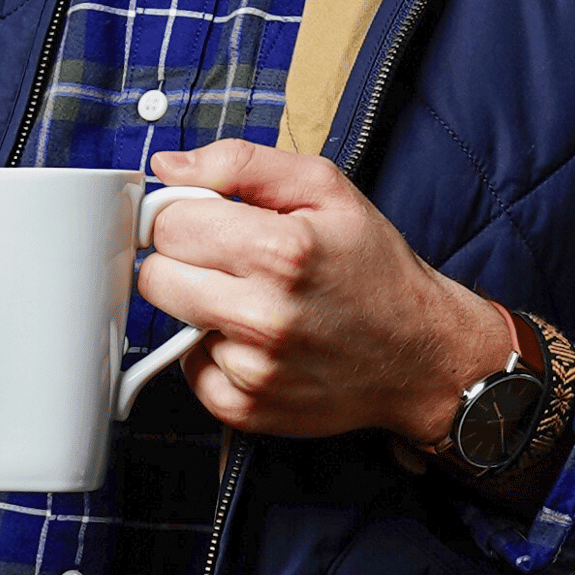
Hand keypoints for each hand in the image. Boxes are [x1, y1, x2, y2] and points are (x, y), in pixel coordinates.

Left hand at [136, 138, 510, 442]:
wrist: (420, 353)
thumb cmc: (373, 265)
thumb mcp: (324, 187)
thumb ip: (239, 163)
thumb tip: (167, 167)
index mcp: (280, 249)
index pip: (168, 223)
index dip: (182, 214)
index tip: (204, 219)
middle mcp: (263, 315)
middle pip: (154, 276)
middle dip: (182, 259)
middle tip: (227, 259)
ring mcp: (253, 370)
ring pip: (170, 323)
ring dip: (200, 307)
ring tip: (252, 299)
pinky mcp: (246, 411)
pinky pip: (190, 371)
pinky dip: (213, 354)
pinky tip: (256, 340)